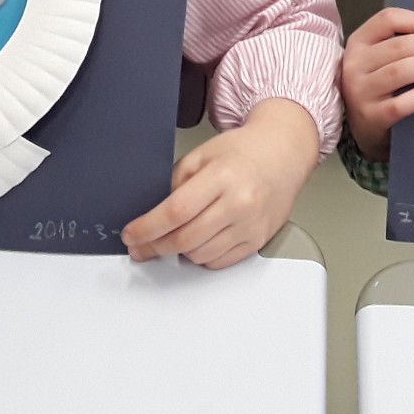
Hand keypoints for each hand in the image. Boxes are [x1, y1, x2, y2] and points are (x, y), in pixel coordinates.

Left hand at [122, 98, 317, 269]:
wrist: (282, 154)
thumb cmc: (243, 152)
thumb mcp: (202, 154)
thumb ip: (176, 182)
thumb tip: (153, 215)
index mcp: (222, 177)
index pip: (176, 211)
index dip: (148, 228)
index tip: (131, 235)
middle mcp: (239, 203)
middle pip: (186, 239)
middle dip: (156, 246)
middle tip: (141, 247)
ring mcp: (250, 225)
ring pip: (201, 255)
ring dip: (180, 251)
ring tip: (173, 237)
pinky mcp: (258, 240)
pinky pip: (220, 261)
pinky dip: (202, 256)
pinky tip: (197, 242)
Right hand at [342, 8, 413, 161]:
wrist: (364, 127)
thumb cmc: (379, 86)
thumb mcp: (379, 58)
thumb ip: (402, 44)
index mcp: (359, 42)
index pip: (387, 19)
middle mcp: (355, 64)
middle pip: (398, 46)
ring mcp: (360, 91)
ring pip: (399, 71)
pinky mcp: (371, 117)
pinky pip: (400, 103)